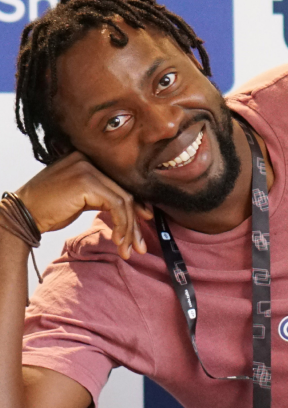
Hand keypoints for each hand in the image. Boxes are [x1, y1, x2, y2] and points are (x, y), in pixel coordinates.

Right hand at [15, 152, 152, 259]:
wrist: (21, 213)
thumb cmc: (48, 208)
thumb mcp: (81, 199)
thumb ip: (103, 197)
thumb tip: (134, 210)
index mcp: (88, 159)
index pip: (119, 183)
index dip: (136, 204)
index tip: (146, 221)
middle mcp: (89, 159)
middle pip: (124, 192)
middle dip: (134, 222)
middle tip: (139, 245)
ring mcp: (88, 168)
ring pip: (123, 200)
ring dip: (129, 228)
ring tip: (128, 248)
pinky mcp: (87, 181)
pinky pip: (116, 205)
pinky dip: (122, 225)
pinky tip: (118, 240)